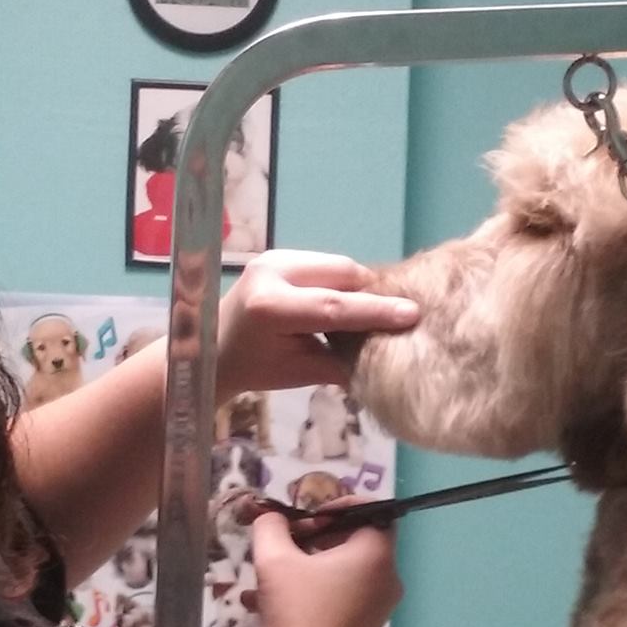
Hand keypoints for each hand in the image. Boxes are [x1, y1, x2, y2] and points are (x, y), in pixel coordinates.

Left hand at [215, 251, 417, 396]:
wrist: (213, 349)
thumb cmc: (256, 369)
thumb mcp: (300, 373)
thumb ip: (343, 361)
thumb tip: (390, 352)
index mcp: (270, 307)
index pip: (334, 307)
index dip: (376, 311)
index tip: (412, 314)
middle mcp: (270, 272)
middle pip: (341, 274)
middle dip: (372, 293)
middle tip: (399, 313)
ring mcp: (273, 257)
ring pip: (337, 264)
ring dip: (359, 285)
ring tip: (376, 308)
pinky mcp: (279, 253)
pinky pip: (325, 263)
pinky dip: (343, 280)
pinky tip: (351, 299)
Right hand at [250, 501, 402, 626]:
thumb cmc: (297, 613)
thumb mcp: (274, 561)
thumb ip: (271, 527)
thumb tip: (270, 516)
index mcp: (376, 554)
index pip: (372, 510)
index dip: (337, 505)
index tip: (307, 518)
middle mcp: (388, 577)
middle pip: (357, 540)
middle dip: (317, 536)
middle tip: (287, 542)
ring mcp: (381, 605)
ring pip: (346, 569)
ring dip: (309, 563)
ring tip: (272, 573)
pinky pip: (344, 594)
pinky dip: (315, 589)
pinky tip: (271, 602)